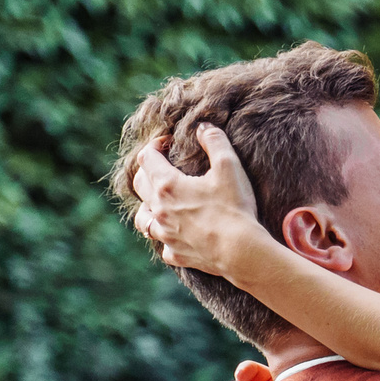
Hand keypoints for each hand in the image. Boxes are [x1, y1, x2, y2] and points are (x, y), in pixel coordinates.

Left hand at [132, 126, 264, 275]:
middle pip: (139, 184)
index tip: (168, 142)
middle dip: (148, 170)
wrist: (240, 251)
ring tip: (159, 204)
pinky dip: (166, 238)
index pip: (147, 157)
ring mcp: (165, 234)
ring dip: (147, 207)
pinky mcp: (176, 254)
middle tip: (163, 166)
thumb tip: (204, 127)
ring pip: (142, 218)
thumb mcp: (229, 167)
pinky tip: (175, 236)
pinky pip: (163, 246)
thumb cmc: (234, 208)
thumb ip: (215, 141)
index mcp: (168, 185)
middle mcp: (159, 209)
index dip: (155, 145)